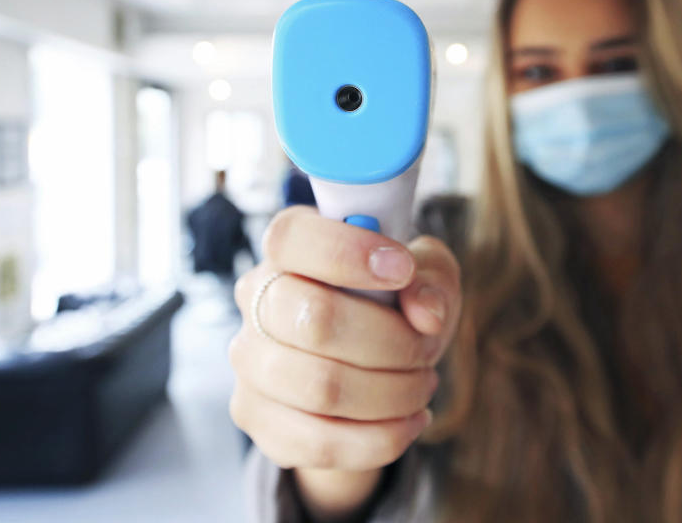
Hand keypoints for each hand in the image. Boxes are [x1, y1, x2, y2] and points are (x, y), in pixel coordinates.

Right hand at [228, 205, 461, 471]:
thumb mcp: (426, 274)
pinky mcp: (255, 417)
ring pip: (321, 388)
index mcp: (288, 247)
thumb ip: (432, 278)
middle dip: (392, 341)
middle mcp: (255, 299)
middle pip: (314, 321)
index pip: (291, 239)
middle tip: (426, 348)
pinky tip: (410, 421)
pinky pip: (318, 442)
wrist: (371, 363)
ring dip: (393, 393)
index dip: (349, 253)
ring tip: (423, 384)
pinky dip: (381, 438)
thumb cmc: (395, 302)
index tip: (403, 269)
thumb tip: (425, 312)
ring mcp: (249, 361)